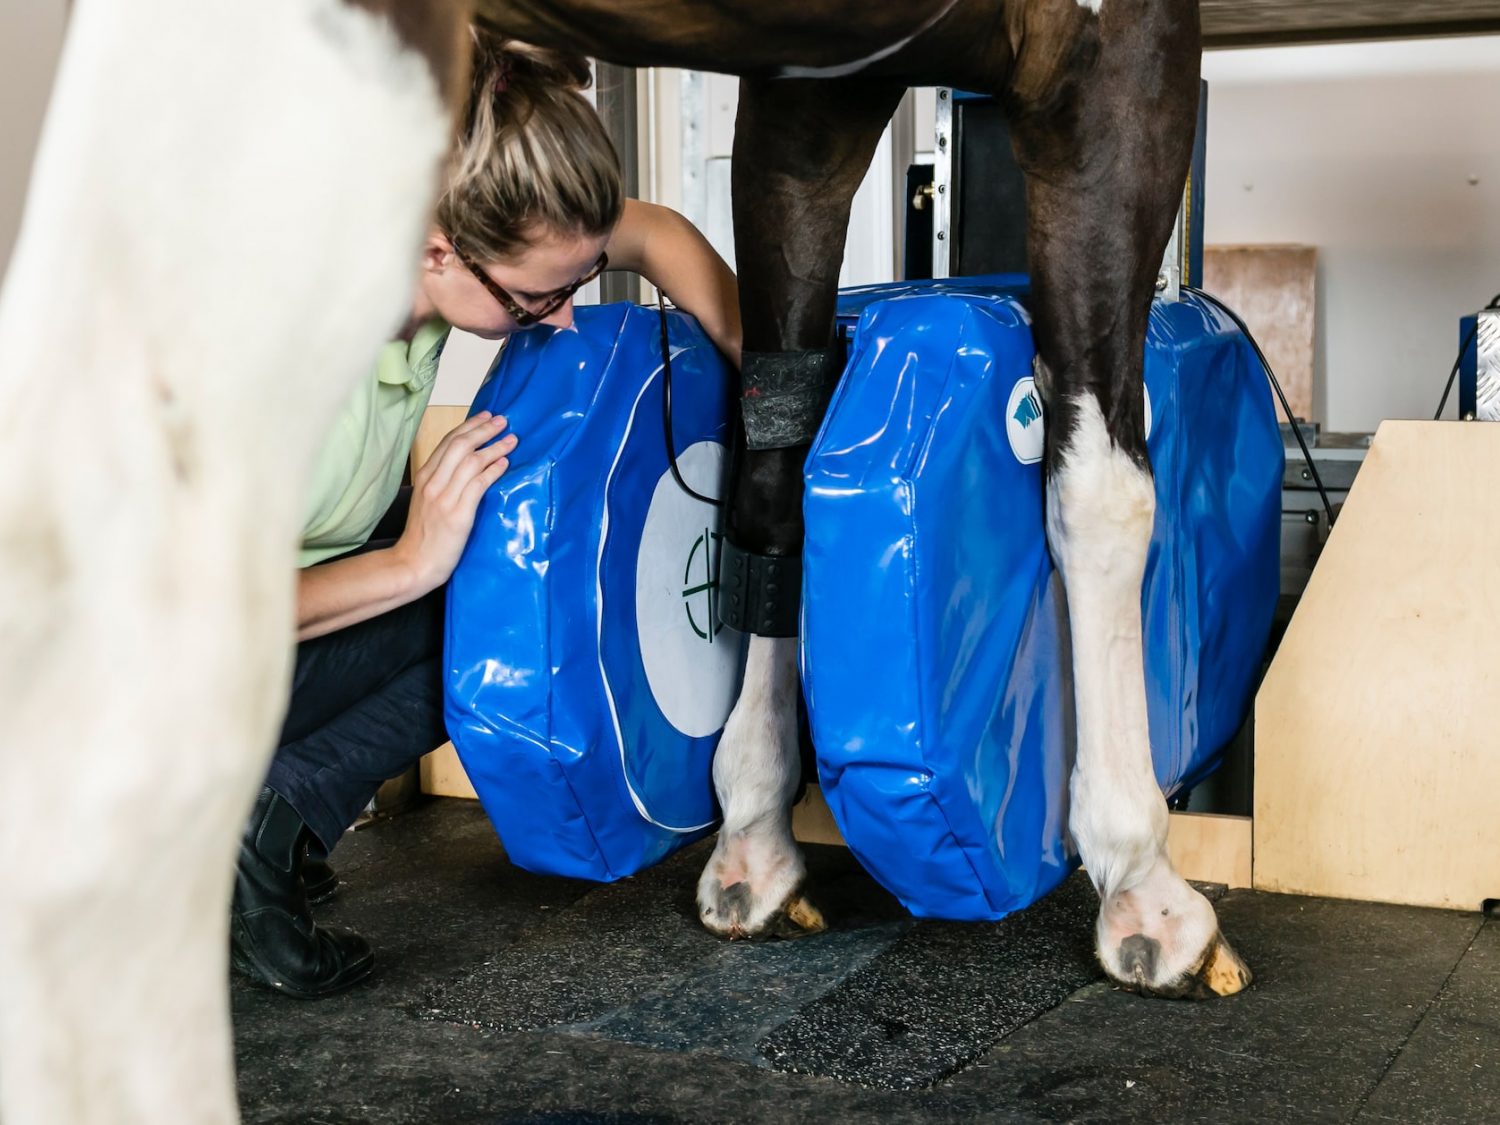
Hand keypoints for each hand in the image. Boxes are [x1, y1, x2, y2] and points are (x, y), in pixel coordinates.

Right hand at [393, 411, 515, 591]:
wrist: (413, 564)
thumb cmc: (423, 535)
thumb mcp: (426, 501)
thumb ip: (442, 482)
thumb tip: (466, 465)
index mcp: (425, 477)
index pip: (448, 442)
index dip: (469, 426)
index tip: (485, 416)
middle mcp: (433, 483)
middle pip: (460, 445)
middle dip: (484, 429)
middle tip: (503, 420)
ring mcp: (444, 497)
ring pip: (471, 461)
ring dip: (494, 447)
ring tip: (511, 439)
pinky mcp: (457, 514)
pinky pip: (478, 484)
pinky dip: (493, 470)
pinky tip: (505, 463)